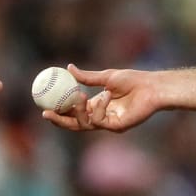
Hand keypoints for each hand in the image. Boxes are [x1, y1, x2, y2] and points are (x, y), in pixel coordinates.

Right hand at [42, 64, 159, 131]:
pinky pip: (99, 121)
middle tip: (46, 113)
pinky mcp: (116, 127)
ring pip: (84, 124)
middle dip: (59, 121)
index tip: (44, 105)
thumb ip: (86, 76)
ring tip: (81, 95)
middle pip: (74, 124)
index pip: (73, 113)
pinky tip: (106, 96)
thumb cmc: (133, 80)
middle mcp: (100, 117)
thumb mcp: (105, 76)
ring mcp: (107, 123)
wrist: (151, 86)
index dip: (59, 111)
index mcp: (95, 106)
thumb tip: (68, 68)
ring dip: (80, 109)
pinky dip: (99, 107)